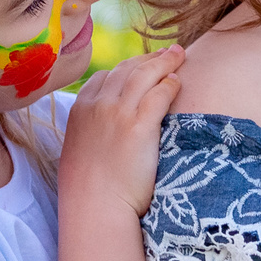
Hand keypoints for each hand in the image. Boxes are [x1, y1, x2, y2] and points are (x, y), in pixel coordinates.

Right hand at [60, 45, 183, 215]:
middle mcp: (98, 105)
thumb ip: (91, 129)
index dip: (128, 67)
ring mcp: (118, 113)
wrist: (95, 208)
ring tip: (180, 55)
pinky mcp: (140, 127)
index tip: (143, 65)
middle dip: (150, 58)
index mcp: (81, 109)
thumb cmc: (89, 188)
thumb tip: (106, 128)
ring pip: (145, 74)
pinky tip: (179, 82)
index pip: (106, 75)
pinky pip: (160, 94)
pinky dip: (170, 84)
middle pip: (128, 69)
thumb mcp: (80, 149)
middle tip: (169, 52)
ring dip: (165, 62)